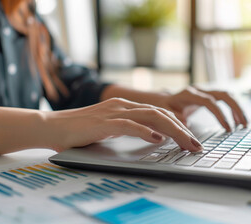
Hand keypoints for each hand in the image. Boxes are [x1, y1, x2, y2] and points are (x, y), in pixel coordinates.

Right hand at [45, 98, 202, 151]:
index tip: (191, 139)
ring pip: (152, 117)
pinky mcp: (104, 123)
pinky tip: (158, 139)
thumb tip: (153, 137)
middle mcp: (123, 105)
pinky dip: (146, 131)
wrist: (52, 126)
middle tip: (197, 145)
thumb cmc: (79, 131)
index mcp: (125, 106)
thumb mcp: (109, 127)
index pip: (159, 112)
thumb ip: (128, 128)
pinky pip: (130, 125)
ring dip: (173, 131)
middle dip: (183, 129)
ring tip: (187, 144)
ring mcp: (114, 112)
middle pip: (161, 113)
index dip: (178, 125)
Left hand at [157, 86, 247, 131]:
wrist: (163, 99)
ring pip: (227, 95)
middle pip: (223, 94)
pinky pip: (225, 99)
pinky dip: (232, 108)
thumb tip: (185, 123)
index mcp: (189, 94)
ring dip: (237, 108)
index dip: (220, 114)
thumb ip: (174, 117)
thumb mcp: (165, 112)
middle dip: (235, 108)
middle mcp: (199, 90)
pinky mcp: (208, 95)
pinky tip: (236, 121)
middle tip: (243, 124)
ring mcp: (205, 91)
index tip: (228, 128)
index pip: (210, 102)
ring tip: (243, 124)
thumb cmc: (164, 107)